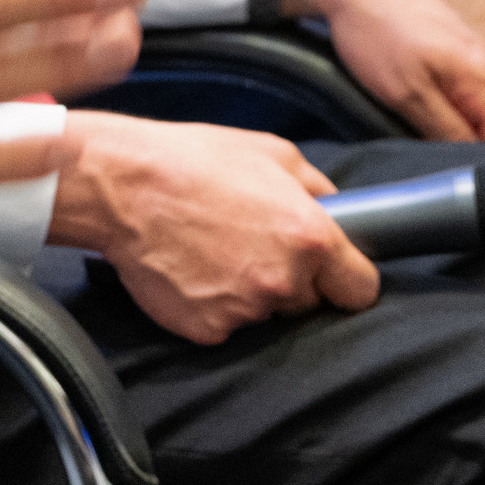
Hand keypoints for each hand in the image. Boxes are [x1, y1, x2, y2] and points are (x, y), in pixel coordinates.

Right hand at [48, 111, 376, 344]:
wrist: (123, 187)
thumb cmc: (196, 161)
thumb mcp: (273, 153)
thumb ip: (318, 189)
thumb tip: (341, 211)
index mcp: (311, 238)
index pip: (360, 291)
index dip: (349, 282)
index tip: (337, 277)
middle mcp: (283, 281)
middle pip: (309, 304)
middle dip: (292, 281)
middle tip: (254, 245)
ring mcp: (244, 311)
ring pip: (265, 314)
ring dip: (251, 292)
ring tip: (215, 251)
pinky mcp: (207, 330)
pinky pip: (225, 325)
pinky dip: (214, 306)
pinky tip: (194, 271)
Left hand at [278, 0, 484, 141]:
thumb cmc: (372, 28)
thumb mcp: (404, 93)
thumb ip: (445, 129)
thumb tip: (472, 160)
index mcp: (481, 74)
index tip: (471, 181)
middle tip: (450, 161)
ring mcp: (473, 49)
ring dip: (472, 128)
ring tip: (437, 132)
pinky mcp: (456, 43)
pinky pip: (472, 87)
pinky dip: (461, 105)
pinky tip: (435, 107)